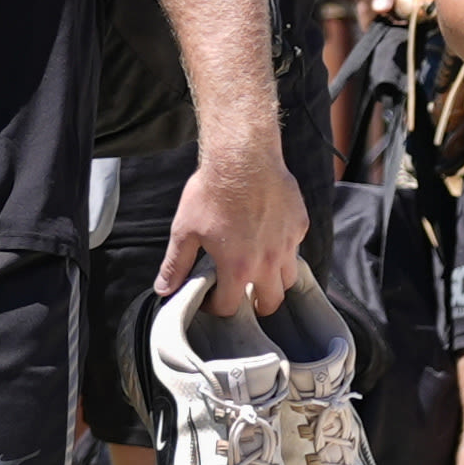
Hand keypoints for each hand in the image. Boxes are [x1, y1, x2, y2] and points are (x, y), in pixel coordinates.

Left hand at [158, 143, 308, 312]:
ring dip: (275, 283)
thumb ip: (176, 264)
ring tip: (261, 274)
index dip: (216, 307)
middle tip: (243, 296)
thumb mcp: (185, 230)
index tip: (211, 300)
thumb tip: (164, 289)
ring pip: (290, 279)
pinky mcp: (299, 224)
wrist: (243, 156)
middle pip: (270, 302)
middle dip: (255, 306)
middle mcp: (268, 261)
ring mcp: (287, 243)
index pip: (230, 306)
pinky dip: (284, 251)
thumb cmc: (213, 191)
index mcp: (238, 267)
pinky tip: (269, 238)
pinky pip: (295, 248)